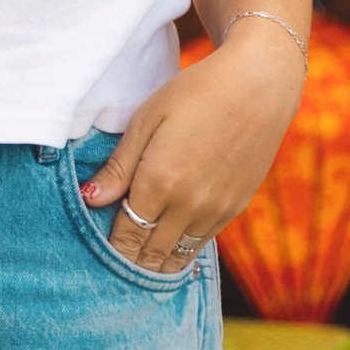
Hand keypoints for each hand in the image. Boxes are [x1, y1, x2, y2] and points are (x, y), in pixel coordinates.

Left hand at [80, 26, 308, 271]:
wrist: (258, 85)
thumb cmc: (196, 92)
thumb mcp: (148, 119)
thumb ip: (119, 166)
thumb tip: (90, 199)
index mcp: (159, 181)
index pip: (127, 235)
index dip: (112, 249)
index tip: (99, 252)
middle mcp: (188, 205)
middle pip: (151, 253)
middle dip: (131, 262)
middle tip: (115, 264)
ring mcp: (216, 210)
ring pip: (178, 255)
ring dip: (157, 263)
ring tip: (140, 264)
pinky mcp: (236, 207)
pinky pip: (203, 242)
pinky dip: (183, 250)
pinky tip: (172, 248)